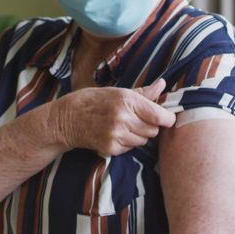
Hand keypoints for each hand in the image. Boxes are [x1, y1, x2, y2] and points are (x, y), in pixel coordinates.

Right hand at [51, 78, 175, 156]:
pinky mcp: (110, 148)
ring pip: (143, 141)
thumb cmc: (94, 101)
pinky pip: (130, 149)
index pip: (159, 116)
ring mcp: (116, 135)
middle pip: (154, 130)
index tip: (167, 118)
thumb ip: (143, 92)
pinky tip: (115, 134)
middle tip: (138, 119)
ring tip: (124, 126)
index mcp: (127, 100)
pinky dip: (127, 143)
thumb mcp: (118, 91)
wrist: (67, 118)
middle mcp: (122, 118)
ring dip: (138, 135)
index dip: (167, 118)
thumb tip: (162, 84)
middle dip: (150, 126)